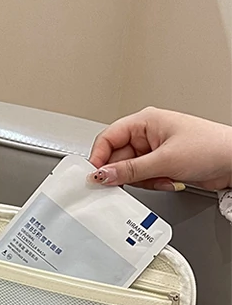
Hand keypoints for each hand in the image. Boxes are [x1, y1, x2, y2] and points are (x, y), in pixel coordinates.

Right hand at [88, 107, 231, 191]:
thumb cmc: (211, 147)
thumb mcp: (165, 160)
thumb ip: (129, 170)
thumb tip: (103, 175)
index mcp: (145, 121)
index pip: (108, 138)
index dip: (98, 158)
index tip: (94, 176)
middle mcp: (147, 134)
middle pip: (117, 157)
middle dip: (126, 174)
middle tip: (132, 182)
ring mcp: (154, 150)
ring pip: (129, 171)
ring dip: (143, 180)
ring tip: (161, 178)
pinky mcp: (161, 164)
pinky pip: (143, 178)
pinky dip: (152, 183)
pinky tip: (167, 181)